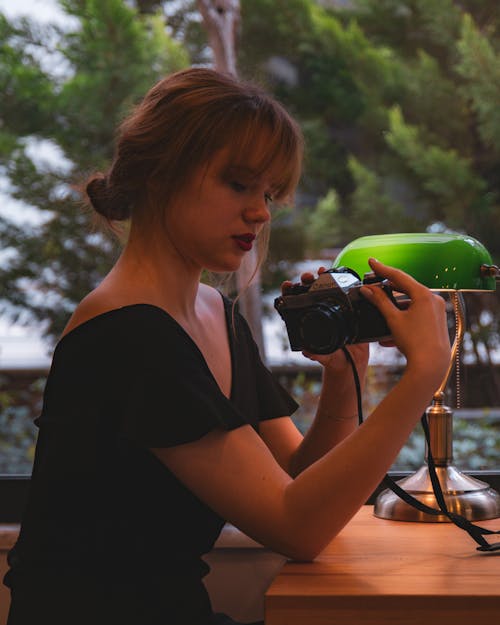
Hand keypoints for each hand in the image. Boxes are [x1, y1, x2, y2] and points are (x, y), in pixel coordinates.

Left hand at [281, 267, 368, 378]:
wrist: (353, 363)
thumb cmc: (334, 360)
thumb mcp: (326, 358)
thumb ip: (318, 355)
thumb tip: (307, 351)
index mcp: (307, 322)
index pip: (294, 304)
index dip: (288, 293)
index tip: (287, 285)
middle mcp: (318, 314)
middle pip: (308, 292)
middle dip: (306, 281)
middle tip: (307, 277)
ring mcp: (332, 310)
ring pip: (324, 289)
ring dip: (322, 278)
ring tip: (321, 271)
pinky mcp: (347, 309)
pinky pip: (342, 292)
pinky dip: (340, 281)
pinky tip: (338, 273)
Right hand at [360, 258, 449, 381]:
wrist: (430, 365)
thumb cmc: (415, 342)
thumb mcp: (393, 319)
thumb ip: (379, 301)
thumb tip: (368, 290)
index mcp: (424, 295)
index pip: (399, 276)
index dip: (382, 268)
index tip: (371, 261)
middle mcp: (433, 299)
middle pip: (406, 289)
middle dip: (388, 290)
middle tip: (373, 286)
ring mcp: (436, 311)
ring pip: (410, 304)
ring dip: (394, 309)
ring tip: (380, 316)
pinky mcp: (436, 322)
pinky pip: (416, 315)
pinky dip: (403, 319)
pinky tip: (390, 334)